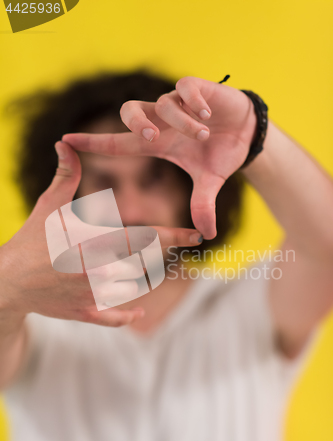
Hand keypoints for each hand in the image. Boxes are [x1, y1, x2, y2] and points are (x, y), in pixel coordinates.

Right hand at [0, 142, 201, 327]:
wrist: (6, 281)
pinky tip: (138, 311)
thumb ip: (65, 177)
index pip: (146, 238)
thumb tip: (66, 144)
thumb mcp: (48, 206)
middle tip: (158, 251)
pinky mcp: (85, 314)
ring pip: (133, 288)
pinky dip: (127, 314)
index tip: (198, 235)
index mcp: (97, 241)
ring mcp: (94, 295)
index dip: (175, 235)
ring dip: (138, 278)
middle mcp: (101, 270)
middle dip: (153, 256)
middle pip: (145, 264)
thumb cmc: (30, 240)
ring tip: (130, 268)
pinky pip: (115, 318)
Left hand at [62, 76, 256, 238]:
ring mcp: (178, 102)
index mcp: (158, 142)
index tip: (66, 140)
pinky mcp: (198, 87)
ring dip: (182, 122)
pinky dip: (194, 102)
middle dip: (137, 124)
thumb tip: (207, 235)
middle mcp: (162, 120)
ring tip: (203, 136)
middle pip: (130, 112)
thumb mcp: (210, 180)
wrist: (246, 132)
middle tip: (153, 138)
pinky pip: (185, 87)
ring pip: (164, 103)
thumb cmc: (220, 153)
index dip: (93, 142)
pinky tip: (207, 114)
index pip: (119, 142)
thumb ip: (203, 203)